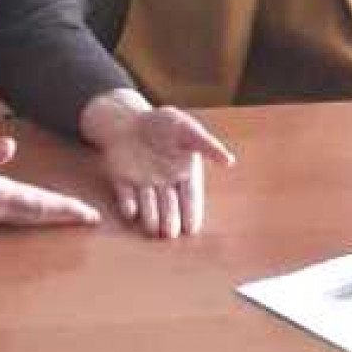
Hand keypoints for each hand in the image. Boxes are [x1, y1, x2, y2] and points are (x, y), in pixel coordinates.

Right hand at [0, 137, 100, 234]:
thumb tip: (10, 146)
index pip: (38, 203)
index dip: (65, 209)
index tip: (90, 215)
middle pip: (35, 215)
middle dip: (63, 216)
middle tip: (89, 219)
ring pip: (22, 219)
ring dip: (45, 219)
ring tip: (66, 217)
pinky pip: (7, 220)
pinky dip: (25, 218)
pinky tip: (26, 215)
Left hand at [80, 91, 234, 238]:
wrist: (128, 118)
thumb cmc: (161, 123)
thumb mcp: (186, 129)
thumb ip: (207, 145)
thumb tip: (229, 161)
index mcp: (183, 172)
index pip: (190, 196)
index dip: (191, 212)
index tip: (192, 229)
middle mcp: (164, 183)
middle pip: (169, 205)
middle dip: (170, 219)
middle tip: (171, 233)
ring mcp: (143, 184)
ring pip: (149, 204)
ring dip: (150, 216)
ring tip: (154, 228)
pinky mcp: (122, 181)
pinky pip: (125, 196)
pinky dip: (127, 204)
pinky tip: (131, 211)